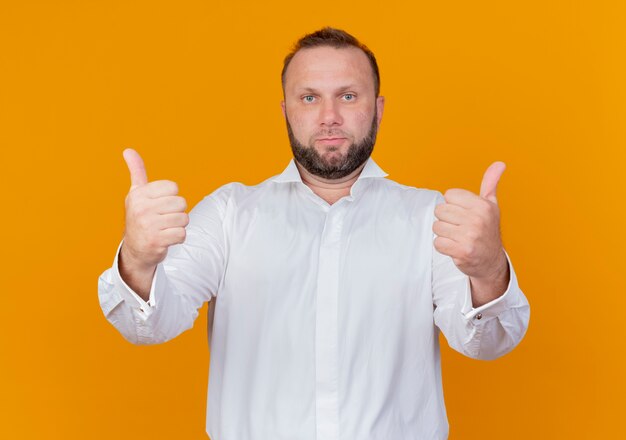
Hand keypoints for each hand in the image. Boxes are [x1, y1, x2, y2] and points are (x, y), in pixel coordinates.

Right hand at [121, 148, 188, 271]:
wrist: (135, 250)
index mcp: (138, 194)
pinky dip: (178, 238)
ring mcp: (148, 226)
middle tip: (164, 219)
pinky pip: (182, 234)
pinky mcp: (156, 241)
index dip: (172, 196)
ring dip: (178, 226)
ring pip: (184, 219)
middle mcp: (141, 209)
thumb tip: (128, 150)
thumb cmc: (140, 217)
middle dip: (177, 212)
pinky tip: (166, 239)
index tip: (160, 204)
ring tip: (165, 229)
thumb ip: (137, 172)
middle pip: (181, 203)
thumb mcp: (136, 194)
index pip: (173, 187)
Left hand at [433, 162, 507, 279]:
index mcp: (483, 205)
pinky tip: (455, 247)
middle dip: (447, 220)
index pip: (449, 195)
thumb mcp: (491, 206)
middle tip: (460, 228)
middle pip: (440, 210)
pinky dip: (443, 246)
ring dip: (444, 234)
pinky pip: (437, 243)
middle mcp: (477, 219)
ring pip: (437, 227)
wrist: (491, 262)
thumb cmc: (487, 230)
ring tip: (458, 238)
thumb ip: (490, 184)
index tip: (464, 214)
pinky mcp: (462, 251)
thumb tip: (499, 163)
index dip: (453, 205)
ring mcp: (470, 236)